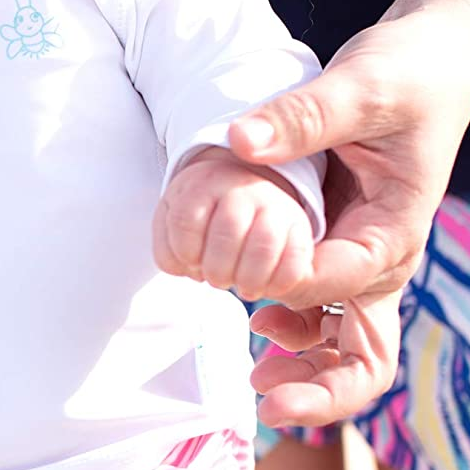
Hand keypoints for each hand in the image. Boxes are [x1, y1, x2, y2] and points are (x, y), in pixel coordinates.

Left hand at [154, 148, 313, 300]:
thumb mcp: (172, 221)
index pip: (185, 221)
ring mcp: (275, 204)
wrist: (243, 190)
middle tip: (217, 279)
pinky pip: (295, 261)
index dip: (185, 253)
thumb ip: (168, 252)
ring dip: (247, 280)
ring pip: (262, 247)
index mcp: (203, 182)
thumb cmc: (202, 216)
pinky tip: (266, 286)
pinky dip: (278, 284)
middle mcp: (241, 187)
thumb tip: (194, 272)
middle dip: (216, 270)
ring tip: (242, 287)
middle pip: (226, 234)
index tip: (192, 260)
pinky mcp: (300, 226)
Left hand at [213, 1, 469, 423]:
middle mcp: (385, 260)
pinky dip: (294, 331)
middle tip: (268, 404)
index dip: (287, 288)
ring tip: (257, 381)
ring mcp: (365, 263)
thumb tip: (238, 142)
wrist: (430, 62)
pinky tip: (258, 327)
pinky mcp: (345, 252)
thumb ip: (301, 116)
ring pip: (344, 346)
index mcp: (395, 231)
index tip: (243, 283)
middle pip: (366, 356)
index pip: (337, 282)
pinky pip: (322, 315)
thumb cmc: (405, 74)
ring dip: (305, 370)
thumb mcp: (358, 85)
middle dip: (322, 388)